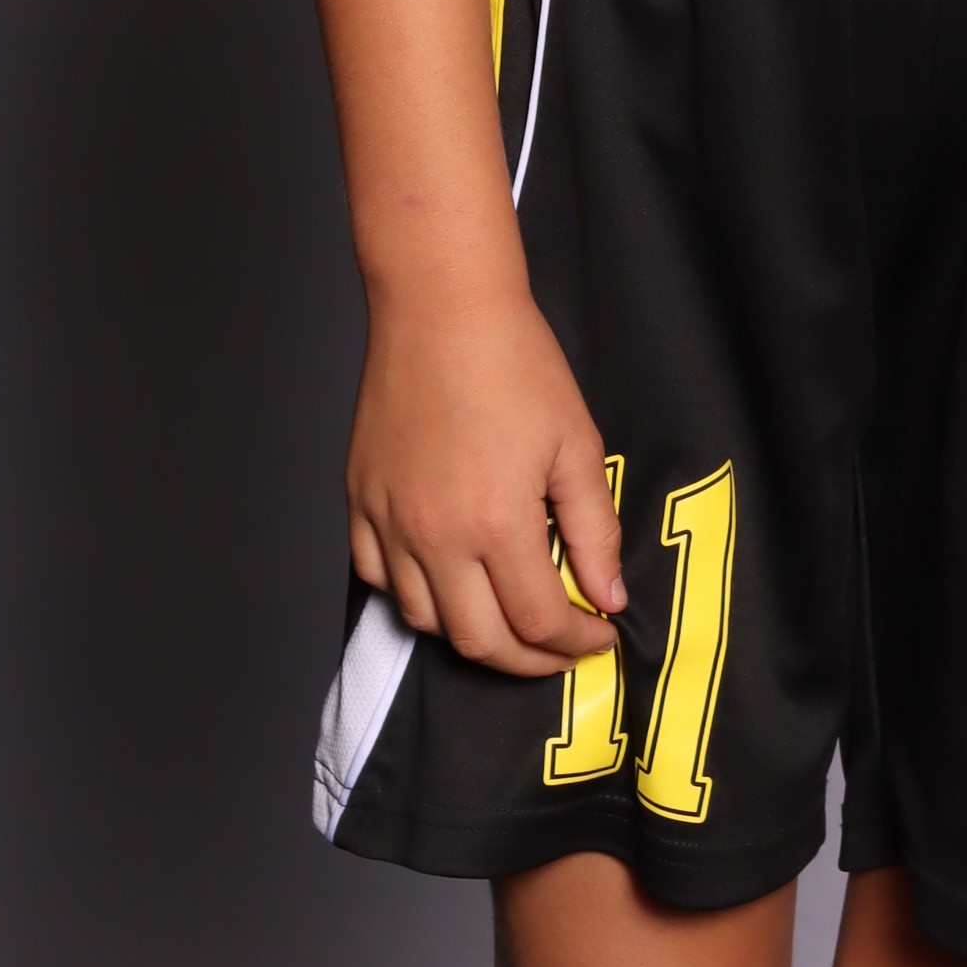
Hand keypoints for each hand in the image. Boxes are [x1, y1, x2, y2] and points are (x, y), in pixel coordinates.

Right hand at [347, 269, 626, 679]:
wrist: (441, 306)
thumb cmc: (515, 362)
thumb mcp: (576, 444)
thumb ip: (595, 531)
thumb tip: (607, 598)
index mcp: (496, 524)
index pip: (540, 622)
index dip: (577, 642)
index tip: (599, 635)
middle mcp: (435, 536)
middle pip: (480, 641)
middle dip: (528, 660)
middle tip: (560, 647)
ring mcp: (388, 521)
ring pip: (424, 621)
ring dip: (472, 633)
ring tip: (507, 614)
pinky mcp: (359, 501)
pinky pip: (375, 577)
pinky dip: (411, 594)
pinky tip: (444, 578)